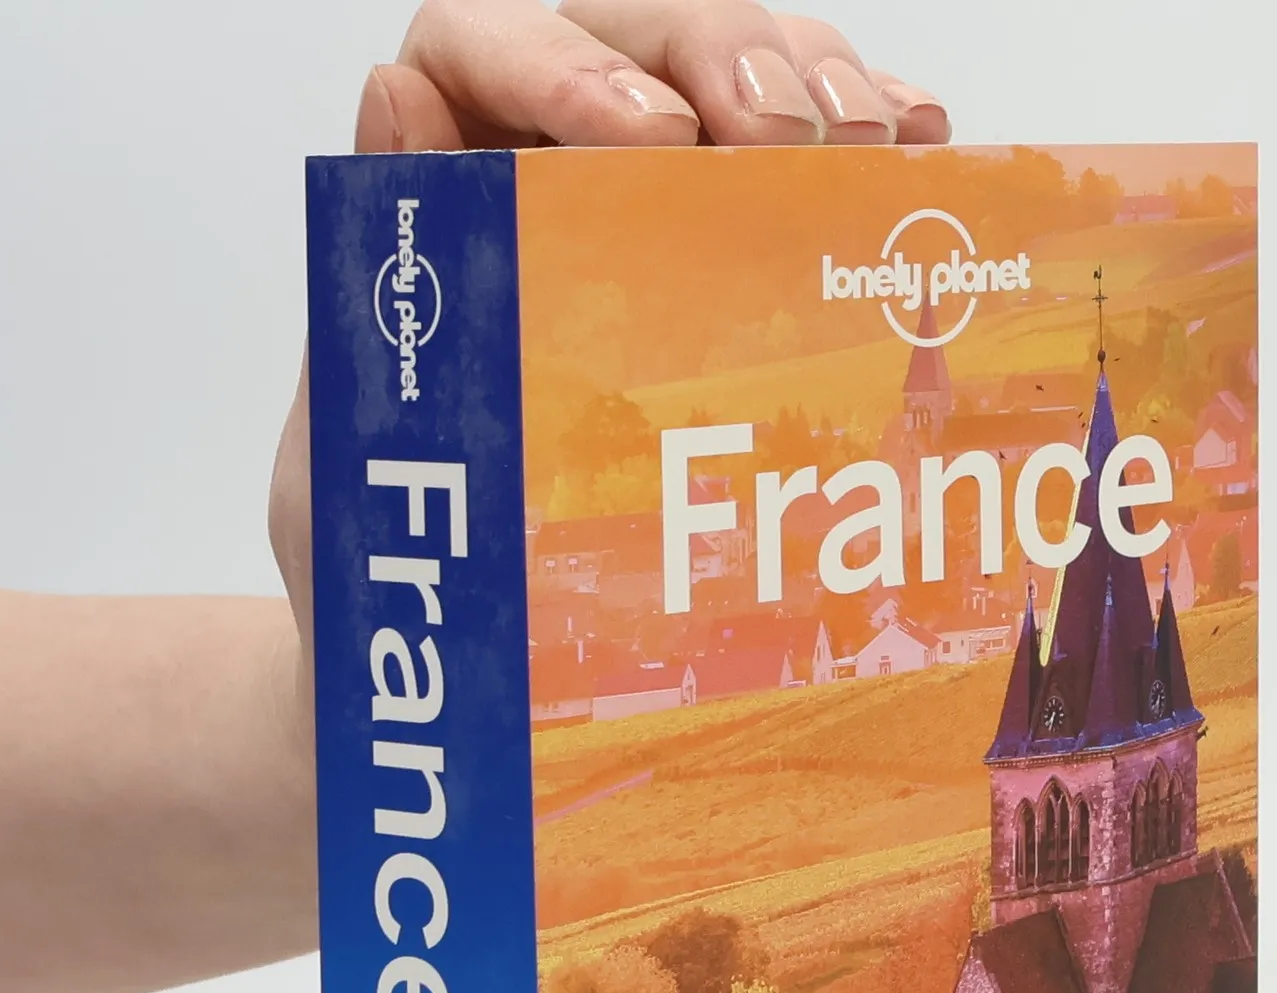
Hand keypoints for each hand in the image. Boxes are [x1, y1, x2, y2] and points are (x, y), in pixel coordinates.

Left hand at [268, 0, 950, 644]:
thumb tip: (398, 92)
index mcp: (444, 186)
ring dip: (819, 84)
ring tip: (872, 141)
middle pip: (643, 35)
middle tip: (787, 140)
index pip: (482, 49)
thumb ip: (375, 288)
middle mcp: (548, 162)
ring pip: (742, 71)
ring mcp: (658, 199)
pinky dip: (875, 135)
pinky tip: (920, 149)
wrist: (464, 648)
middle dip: (730, 61)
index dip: (566, 64)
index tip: (643, 134)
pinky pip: (812, 152)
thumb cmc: (410, 545)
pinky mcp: (743, 248)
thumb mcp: (356, 436)